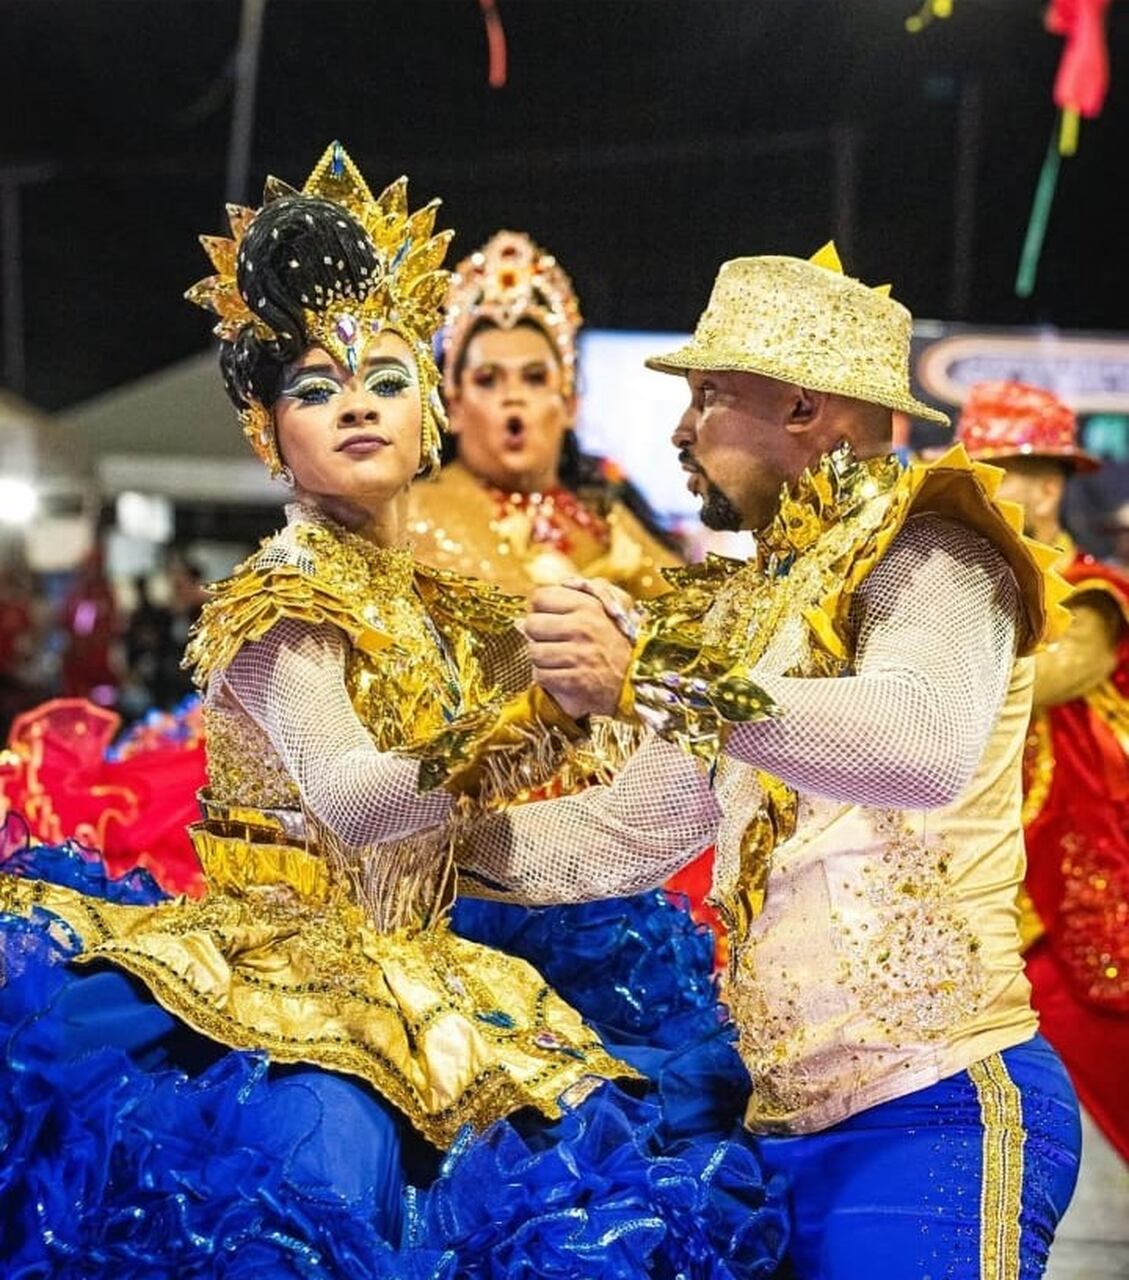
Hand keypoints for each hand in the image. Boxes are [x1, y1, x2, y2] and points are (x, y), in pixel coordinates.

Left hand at [526, 583, 633, 718]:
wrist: (637, 682)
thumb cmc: (620, 642)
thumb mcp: (615, 605)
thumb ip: (590, 589)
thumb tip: (562, 583)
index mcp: (588, 605)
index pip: (540, 597)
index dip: (542, 609)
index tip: (551, 618)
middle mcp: (583, 627)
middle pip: (531, 624)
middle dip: (539, 634)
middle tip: (553, 640)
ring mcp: (579, 655)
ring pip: (534, 651)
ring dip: (542, 659)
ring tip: (559, 659)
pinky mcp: (575, 681)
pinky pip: (540, 675)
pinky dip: (547, 677)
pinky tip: (562, 674)